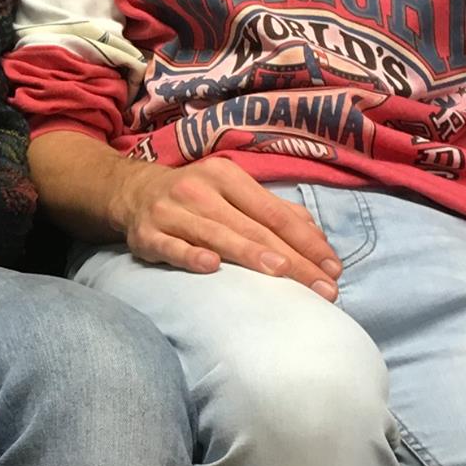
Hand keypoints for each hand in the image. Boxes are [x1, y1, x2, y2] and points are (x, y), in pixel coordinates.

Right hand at [114, 157, 340, 299]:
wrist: (131, 192)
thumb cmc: (195, 196)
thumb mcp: (233, 191)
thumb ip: (273, 211)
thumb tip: (317, 237)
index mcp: (227, 176)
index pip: (275, 213)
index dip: (307, 241)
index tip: (334, 269)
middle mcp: (200, 190)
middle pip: (253, 228)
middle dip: (292, 260)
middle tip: (321, 289)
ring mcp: (171, 211)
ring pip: (216, 235)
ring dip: (250, 254)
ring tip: (282, 274)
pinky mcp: (146, 234)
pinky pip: (170, 246)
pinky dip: (190, 256)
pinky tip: (212, 267)